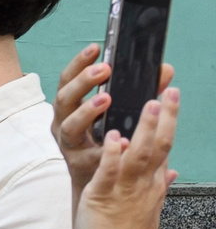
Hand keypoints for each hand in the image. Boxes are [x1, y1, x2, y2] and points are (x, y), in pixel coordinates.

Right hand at [54, 43, 176, 189]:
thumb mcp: (121, 110)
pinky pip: (88, 153)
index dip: (79, 63)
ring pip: (69, 125)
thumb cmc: (107, 138)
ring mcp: (69, 144)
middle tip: (104, 70)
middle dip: (82, 82)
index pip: (68, 79)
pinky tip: (121, 139)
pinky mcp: (79, 163)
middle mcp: (63, 122)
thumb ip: (140, 90)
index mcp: (71, 106)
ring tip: (106, 99)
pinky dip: (105, 146)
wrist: (99, 179)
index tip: (96, 48)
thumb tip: (164, 70)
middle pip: (64, 98)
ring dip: (86, 110)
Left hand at [77, 88, 180, 228]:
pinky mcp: (103, 197)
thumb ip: (160, 187)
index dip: (169, 122)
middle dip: (165, 117)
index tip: (171, 98)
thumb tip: (173, 170)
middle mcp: (143, 184)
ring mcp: (124, 189)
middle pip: (160, 145)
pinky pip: (109, 171)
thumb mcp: (150, 209)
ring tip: (148, 103)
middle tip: (167, 91)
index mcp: (153, 185)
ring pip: (139, 153)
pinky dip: (112, 153)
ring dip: (144, 127)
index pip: (165, 148)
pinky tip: (113, 136)